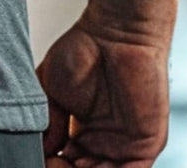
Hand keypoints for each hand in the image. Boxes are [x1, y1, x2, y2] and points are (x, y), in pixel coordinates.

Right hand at [35, 16, 169, 166]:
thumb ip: (48, 123)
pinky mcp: (146, 146)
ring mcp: (124, 146)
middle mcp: (103, 143)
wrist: (116, 32)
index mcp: (81, 133)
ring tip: (66, 164)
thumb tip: (42, 151)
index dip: (52, 163)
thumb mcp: (51, 88)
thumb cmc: (84, 49)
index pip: (66, 163)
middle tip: (52, 162)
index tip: (40, 157)